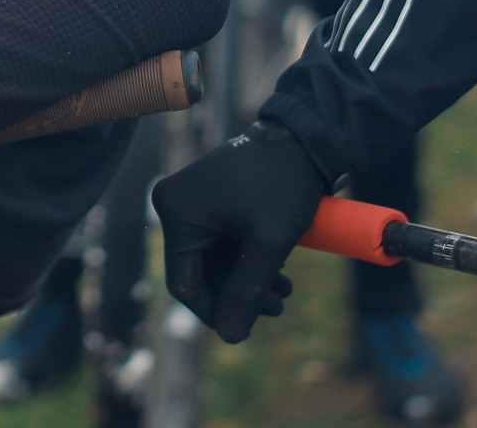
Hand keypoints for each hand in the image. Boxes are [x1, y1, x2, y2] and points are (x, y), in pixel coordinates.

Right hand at [151, 120, 326, 341]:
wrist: (302, 140)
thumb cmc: (283, 186)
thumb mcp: (268, 243)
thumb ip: (246, 292)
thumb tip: (230, 336)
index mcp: (177, 212)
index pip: (184, 283)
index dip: (214, 312)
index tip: (244, 328)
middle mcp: (174, 204)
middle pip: (199, 272)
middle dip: (236, 295)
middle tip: (275, 307)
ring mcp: (191, 200)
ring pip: (212, 260)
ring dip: (245, 280)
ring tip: (282, 294)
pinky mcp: (209, 199)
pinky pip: (219, 242)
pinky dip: (245, 260)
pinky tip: (277, 274)